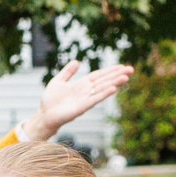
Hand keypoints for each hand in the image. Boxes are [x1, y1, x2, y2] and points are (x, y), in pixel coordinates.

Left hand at [18, 57, 132, 143]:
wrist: (44, 115)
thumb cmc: (50, 100)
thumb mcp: (58, 81)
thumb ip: (67, 72)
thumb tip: (77, 61)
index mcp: (81, 84)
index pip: (99, 75)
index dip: (110, 70)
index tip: (122, 66)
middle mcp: (86, 91)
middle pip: (104, 81)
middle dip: (117, 75)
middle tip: (131, 69)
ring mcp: (85, 99)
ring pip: (102, 89)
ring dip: (114, 83)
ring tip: (126, 77)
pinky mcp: (82, 107)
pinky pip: (95, 99)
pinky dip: (104, 93)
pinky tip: (113, 88)